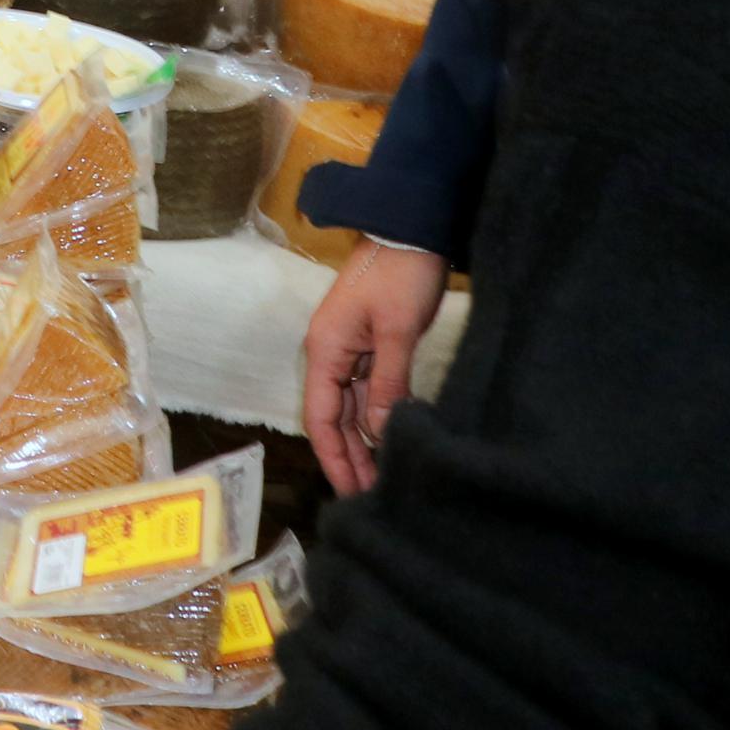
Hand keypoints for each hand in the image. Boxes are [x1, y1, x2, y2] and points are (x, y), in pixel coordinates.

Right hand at [303, 238, 446, 491]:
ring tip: (382, 480)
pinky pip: (368, 392)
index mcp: (325, 351)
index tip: (351, 492)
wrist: (410, 231)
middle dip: (348, 458)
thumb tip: (379, 432)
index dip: (333, 457)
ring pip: (351, 409)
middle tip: (372, 498)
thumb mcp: (397, 331)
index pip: (320, 417)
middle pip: (333, 418)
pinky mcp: (371, 347)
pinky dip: (375, 419)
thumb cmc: (399, 276)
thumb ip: (388, 382)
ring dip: (363, 443)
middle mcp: (331, 355)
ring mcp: (351, 351)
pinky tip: (389, 441)